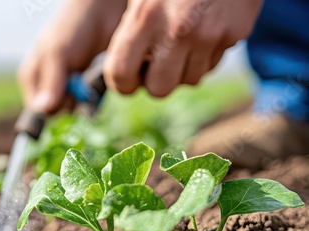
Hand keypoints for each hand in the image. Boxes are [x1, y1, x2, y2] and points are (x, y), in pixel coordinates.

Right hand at [18, 0, 126, 112]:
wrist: (103, 11)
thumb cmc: (73, 27)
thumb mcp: (57, 54)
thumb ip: (51, 83)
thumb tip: (43, 111)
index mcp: (32, 77)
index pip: (37, 109)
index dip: (52, 107)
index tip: (66, 96)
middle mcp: (47, 84)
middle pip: (56, 111)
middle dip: (69, 103)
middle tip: (78, 83)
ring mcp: (67, 85)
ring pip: (73, 108)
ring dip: (83, 99)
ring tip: (88, 77)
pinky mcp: (85, 85)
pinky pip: (87, 102)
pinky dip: (93, 96)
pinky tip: (96, 80)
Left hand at [104, 0, 262, 96]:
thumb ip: (132, 26)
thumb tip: (122, 69)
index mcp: (145, 16)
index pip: (120, 74)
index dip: (122, 83)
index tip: (127, 78)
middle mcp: (176, 31)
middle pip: (159, 89)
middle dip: (155, 81)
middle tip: (155, 64)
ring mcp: (209, 34)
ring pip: (190, 80)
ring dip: (182, 69)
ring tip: (181, 43)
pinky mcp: (236, 33)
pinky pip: (213, 63)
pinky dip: (205, 55)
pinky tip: (202, 32)